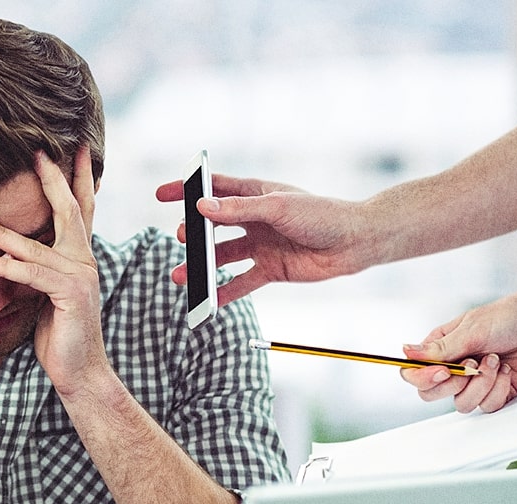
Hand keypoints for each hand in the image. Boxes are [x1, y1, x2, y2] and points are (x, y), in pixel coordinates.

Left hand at [0, 148, 108, 394]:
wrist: (79, 371)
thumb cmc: (58, 332)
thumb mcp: (43, 292)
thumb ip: (32, 266)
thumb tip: (6, 249)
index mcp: (79, 255)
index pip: (78, 207)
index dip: (74, 177)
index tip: (70, 147)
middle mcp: (84, 259)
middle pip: (69, 210)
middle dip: (53, 179)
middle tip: (38, 151)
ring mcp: (81, 276)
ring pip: (36, 245)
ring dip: (2, 231)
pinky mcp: (69, 296)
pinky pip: (31, 276)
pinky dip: (4, 268)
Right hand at [155, 174, 366, 305]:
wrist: (355, 243)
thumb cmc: (322, 215)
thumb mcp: (277, 207)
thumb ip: (239, 209)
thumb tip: (201, 207)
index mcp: (255, 194)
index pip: (213, 189)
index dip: (187, 190)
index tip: (161, 194)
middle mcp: (254, 219)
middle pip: (213, 225)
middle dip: (193, 233)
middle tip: (181, 238)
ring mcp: (260, 245)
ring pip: (222, 256)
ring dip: (201, 266)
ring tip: (181, 275)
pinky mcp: (270, 269)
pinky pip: (241, 282)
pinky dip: (224, 292)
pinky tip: (207, 300)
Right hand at [400, 275, 516, 411]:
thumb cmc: (507, 316)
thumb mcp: (471, 330)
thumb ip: (440, 348)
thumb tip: (405, 352)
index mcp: (439, 349)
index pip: (413, 373)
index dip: (423, 378)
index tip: (444, 371)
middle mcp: (453, 367)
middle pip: (431, 394)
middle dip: (455, 384)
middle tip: (471, 366)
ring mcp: (472, 382)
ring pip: (461, 403)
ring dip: (482, 384)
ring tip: (495, 361)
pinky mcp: (494, 392)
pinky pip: (487, 406)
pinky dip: (499, 389)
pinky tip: (505, 370)